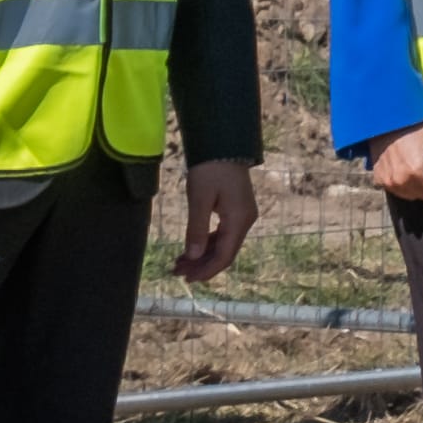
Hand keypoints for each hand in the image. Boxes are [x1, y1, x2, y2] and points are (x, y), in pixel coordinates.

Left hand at [178, 159, 258, 285]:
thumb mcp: (199, 199)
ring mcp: (242, 216)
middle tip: (177, 272)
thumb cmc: (210, 170)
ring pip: (223, 244)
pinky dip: (207, 243)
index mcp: (239, 220)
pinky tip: (191, 248)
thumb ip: (196, 229)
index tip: (186, 278)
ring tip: (179, 263)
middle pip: (225, 253)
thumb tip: (192, 257)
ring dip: (202, 255)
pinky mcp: (236, 210)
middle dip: (202, 265)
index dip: (206, 270)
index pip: (224, 255)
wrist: (223, 144)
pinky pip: (223, 234)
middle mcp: (245, 221)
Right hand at [366, 122, 422, 208]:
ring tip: (422, 163)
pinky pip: (400, 190)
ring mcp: (388, 184)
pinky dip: (408, 183)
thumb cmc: (416, 125)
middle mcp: (402, 183)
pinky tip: (408, 165)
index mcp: (419, 173)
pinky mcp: (379, 181)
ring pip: (415, 196)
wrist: (385, 116)